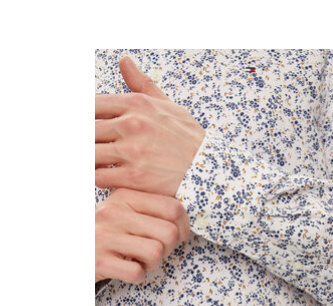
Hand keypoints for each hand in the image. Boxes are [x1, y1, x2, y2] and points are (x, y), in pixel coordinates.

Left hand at [95, 56, 205, 197]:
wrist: (209, 169)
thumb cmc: (188, 138)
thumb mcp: (168, 105)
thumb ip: (142, 84)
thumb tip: (124, 61)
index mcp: (136, 104)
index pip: (92, 105)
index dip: (84, 118)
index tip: (89, 128)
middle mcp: (131, 125)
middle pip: (87, 130)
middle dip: (86, 140)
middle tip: (90, 147)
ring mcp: (132, 152)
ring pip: (89, 153)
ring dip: (89, 159)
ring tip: (96, 162)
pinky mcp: (134, 177)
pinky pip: (99, 176)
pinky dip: (97, 177)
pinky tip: (105, 176)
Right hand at [95, 188, 190, 284]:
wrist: (65, 250)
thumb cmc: (104, 232)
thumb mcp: (123, 211)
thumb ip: (149, 210)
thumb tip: (183, 221)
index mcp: (125, 196)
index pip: (173, 208)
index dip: (183, 227)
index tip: (177, 236)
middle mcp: (114, 212)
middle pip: (169, 233)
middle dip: (170, 248)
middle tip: (158, 251)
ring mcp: (104, 236)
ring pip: (156, 252)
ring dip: (154, 263)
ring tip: (141, 260)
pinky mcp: (98, 261)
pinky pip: (137, 272)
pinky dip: (138, 275)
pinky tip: (127, 269)